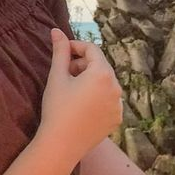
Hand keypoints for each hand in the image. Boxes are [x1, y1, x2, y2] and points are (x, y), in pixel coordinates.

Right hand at [39, 29, 122, 158]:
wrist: (61, 144)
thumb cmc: (57, 107)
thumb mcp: (57, 76)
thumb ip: (60, 51)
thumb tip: (56, 30)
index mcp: (102, 74)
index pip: (92, 50)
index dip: (76, 47)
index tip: (62, 52)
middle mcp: (116, 87)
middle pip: (100, 65)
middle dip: (83, 64)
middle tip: (64, 72)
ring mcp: (119, 105)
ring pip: (105, 82)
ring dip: (90, 80)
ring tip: (71, 89)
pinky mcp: (117, 118)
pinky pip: (109, 99)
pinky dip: (97, 96)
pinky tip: (81, 104)